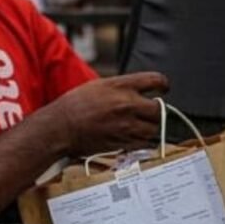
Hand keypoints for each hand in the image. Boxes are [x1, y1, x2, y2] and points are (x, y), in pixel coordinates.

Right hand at [42, 72, 169, 156]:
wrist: (61, 127)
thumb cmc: (75, 105)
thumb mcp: (99, 86)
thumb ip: (122, 87)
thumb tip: (138, 91)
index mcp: (121, 85)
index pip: (156, 80)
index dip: (163, 85)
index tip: (163, 89)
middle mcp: (127, 104)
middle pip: (159, 109)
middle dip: (156, 111)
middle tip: (149, 112)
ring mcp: (126, 124)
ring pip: (153, 128)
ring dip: (149, 127)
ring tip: (139, 125)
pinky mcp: (123, 141)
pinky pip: (143, 142)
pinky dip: (141, 140)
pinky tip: (132, 136)